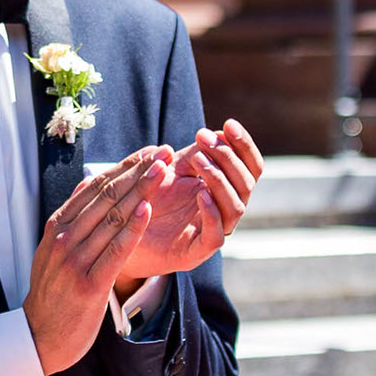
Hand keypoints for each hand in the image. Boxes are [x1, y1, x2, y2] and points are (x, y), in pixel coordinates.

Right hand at [24, 152, 163, 374]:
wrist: (38, 337)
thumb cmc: (53, 294)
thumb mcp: (52, 251)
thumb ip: (70, 221)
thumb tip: (86, 186)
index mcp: (56, 228)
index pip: (93, 188)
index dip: (123, 167)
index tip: (147, 153)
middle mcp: (63, 240)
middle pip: (105, 197)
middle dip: (137, 172)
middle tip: (161, 153)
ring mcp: (74, 261)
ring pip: (112, 218)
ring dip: (140, 191)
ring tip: (163, 171)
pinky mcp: (89, 284)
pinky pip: (115, 251)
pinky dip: (132, 228)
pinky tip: (148, 210)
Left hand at [116, 120, 264, 284]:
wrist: (125, 232)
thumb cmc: (153, 197)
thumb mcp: (173, 168)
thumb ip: (194, 153)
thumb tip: (214, 133)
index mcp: (226, 188)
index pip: (250, 167)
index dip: (244, 145)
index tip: (228, 123)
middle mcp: (225, 210)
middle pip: (247, 183)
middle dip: (228, 157)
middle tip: (203, 138)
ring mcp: (214, 231)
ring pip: (236, 207)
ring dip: (219, 180)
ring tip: (198, 160)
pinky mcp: (197, 252)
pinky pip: (216, 235)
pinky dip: (212, 213)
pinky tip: (200, 194)